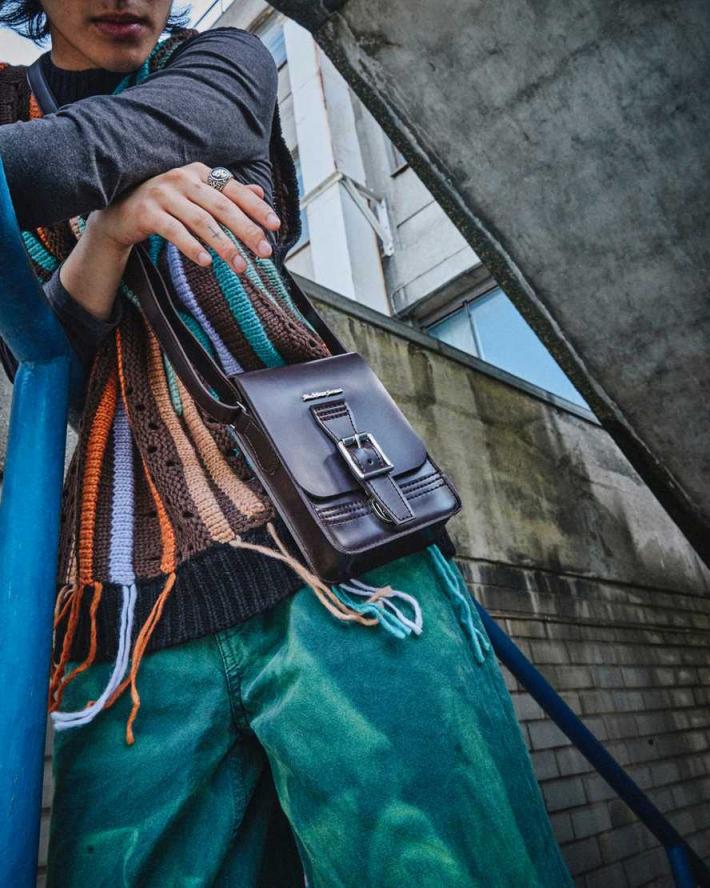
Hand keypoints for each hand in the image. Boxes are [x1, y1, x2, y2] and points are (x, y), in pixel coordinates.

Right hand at [88, 161, 280, 273]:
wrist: (121, 211)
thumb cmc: (166, 204)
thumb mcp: (198, 195)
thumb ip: (227, 193)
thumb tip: (260, 190)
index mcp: (200, 173)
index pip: (235, 191)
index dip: (257, 208)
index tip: (275, 226)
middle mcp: (183, 179)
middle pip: (222, 207)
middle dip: (246, 230)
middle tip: (264, 252)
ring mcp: (164, 194)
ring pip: (201, 221)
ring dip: (224, 245)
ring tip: (240, 267)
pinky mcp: (147, 213)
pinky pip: (175, 232)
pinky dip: (192, 247)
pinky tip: (207, 262)